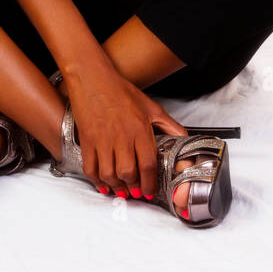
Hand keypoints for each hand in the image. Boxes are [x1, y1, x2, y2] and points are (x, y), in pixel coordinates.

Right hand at [63, 58, 187, 199]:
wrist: (93, 79)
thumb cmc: (121, 91)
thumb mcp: (151, 107)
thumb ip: (170, 126)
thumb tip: (185, 140)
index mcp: (139, 129)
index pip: (148, 164)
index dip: (151, 182)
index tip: (151, 191)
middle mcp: (121, 137)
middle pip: (128, 173)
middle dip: (135, 188)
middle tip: (138, 193)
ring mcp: (102, 141)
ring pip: (109, 174)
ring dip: (117, 187)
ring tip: (124, 190)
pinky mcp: (87, 141)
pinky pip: (90, 169)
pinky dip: (97, 181)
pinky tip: (104, 185)